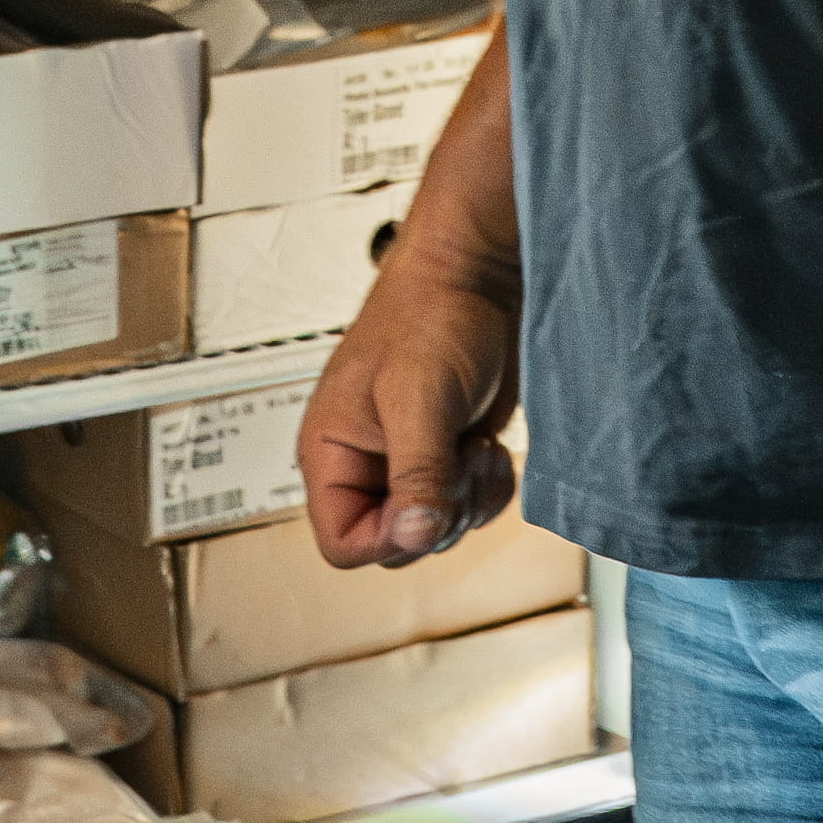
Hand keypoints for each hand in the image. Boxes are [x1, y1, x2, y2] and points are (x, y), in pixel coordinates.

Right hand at [299, 232, 519, 566]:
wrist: (478, 278)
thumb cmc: (429, 314)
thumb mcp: (418, 400)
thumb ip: (415, 475)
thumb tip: (415, 536)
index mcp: (332, 453)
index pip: (342, 543)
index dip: (387, 539)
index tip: (426, 504)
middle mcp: (366, 464)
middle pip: (396, 544)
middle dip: (438, 514)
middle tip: (456, 462)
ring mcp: (410, 462)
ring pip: (437, 530)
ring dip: (469, 500)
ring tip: (474, 447)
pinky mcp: (449, 456)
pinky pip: (468, 508)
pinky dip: (489, 491)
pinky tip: (489, 447)